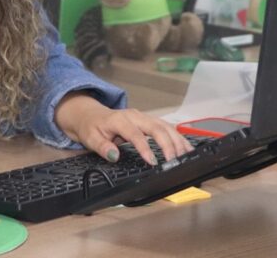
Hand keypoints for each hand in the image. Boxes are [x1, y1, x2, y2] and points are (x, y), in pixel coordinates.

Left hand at [55, 92, 193, 164]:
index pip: (135, 134)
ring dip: (177, 140)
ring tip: (185, 155)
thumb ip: (102, 147)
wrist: (91, 115)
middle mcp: (135, 116)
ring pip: (165, 126)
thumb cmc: (92, 126)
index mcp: (120, 120)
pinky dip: (177, 137)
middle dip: (167, 144)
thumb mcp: (91, 138)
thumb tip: (114, 155)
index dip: (145, 148)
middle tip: (173, 160)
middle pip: (156, 127)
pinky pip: (167, 127)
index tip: (152, 162)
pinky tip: (185, 147)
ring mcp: (144, 117)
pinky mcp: (149, 121)